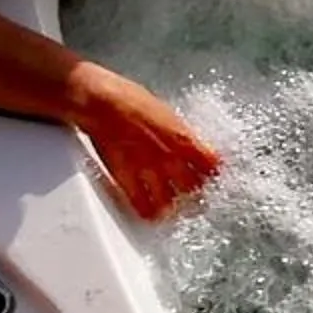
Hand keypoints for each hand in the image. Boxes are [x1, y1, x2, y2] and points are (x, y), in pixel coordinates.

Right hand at [66, 62, 221, 221]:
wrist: (100, 103)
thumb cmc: (129, 100)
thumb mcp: (166, 113)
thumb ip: (179, 134)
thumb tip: (190, 145)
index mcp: (182, 138)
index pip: (211, 165)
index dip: (213, 171)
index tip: (212, 173)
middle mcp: (169, 157)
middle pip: (195, 187)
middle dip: (197, 190)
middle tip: (194, 190)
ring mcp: (148, 171)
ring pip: (173, 202)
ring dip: (175, 203)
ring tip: (174, 203)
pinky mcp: (127, 180)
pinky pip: (144, 206)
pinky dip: (150, 212)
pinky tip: (153, 211)